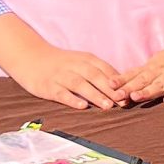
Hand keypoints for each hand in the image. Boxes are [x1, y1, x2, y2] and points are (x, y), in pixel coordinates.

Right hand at [0, 16, 125, 110]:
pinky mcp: (48, 86)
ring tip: (108, 106)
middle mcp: (75, 66)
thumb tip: (122, 85)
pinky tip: (82, 106)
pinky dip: (72, 99)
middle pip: (96, 77)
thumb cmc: (62, 63)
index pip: (106, 70)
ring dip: (95, 95)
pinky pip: (61, 93)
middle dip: (111, 89)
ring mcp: (61, 76)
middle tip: (124, 101)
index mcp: (86, 59)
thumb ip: (100, 72)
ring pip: (80, 85)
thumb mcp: (82, 62)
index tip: (132, 92)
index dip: (119, 81)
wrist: (31, 57)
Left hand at [118, 14, 163, 104]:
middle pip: (143, 79)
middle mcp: (163, 70)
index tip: (107, 85)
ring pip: (160, 84)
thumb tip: (126, 85)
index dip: (122, 79)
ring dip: (148, 90)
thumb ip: (146, 74)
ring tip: (137, 97)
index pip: (135, 73)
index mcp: (154, 66)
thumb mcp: (161, 62)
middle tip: (116, 95)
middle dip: (129, 87)